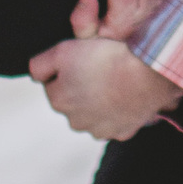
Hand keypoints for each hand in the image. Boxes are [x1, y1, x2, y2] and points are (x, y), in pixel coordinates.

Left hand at [29, 35, 182, 142]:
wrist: (147, 73)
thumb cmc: (105, 57)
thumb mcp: (63, 49)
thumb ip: (39, 64)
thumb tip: (35, 75)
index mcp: (58, 100)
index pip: (53, 83)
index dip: (66, 69)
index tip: (81, 59)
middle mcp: (75, 121)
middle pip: (73, 100)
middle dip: (81, 87)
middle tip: (99, 68)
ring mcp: (99, 130)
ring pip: (93, 113)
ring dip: (99, 101)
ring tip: (114, 80)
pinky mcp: (121, 133)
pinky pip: (115, 121)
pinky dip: (118, 111)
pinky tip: (126, 95)